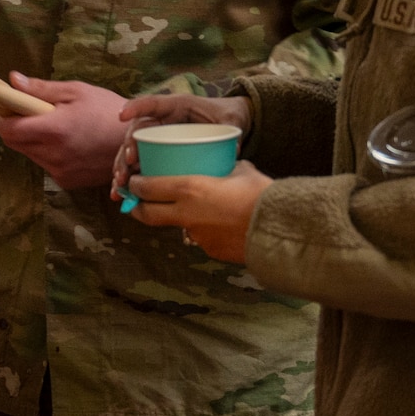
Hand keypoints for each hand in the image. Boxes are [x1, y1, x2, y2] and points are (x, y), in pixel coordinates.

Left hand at [0, 74, 127, 189]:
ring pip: (29, 154)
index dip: (2, 116)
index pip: (8, 130)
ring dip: (32, 139)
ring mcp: (60, 172)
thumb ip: (40, 89)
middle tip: (31, 112)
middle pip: (14, 143)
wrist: (137, 142)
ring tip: (55, 126)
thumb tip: (12, 81)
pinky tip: (67, 142)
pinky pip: (45, 164)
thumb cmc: (108, 110)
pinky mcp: (67, 182)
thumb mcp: (76, 91)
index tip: (7, 105)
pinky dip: (47, 152)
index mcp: (54, 130)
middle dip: (15, 126)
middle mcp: (53, 155)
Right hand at [114, 94, 251, 198]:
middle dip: (128, 147)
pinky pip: (139, 163)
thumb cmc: (227, 115)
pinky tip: (121, 192)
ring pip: (132, 149)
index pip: (152, 103)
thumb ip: (230, 130)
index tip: (122, 115)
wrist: (230, 121)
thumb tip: (233, 151)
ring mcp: (158, 136)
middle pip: (137, 131)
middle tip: (129, 163)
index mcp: (177, 105)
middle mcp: (162, 120)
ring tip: (120, 183)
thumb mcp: (231, 120)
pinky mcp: (158, 151)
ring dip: (123, 166)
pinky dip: (129, 177)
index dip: (136, 107)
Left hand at [125, 161, 272, 262]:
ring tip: (192, 209)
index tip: (133, 181)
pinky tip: (218, 223)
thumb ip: (223, 169)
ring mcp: (197, 236)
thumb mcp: (240, 171)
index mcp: (189, 189)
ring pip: (177, 226)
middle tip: (138, 201)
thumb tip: (223, 165)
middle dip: (138, 208)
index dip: (135, 185)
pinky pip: (200, 237)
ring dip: (177, 218)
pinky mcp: (210, 250)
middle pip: (148, 215)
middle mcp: (186, 214)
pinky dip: (204, 229)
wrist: (281, 230)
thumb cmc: (261, 195)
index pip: (147, 188)